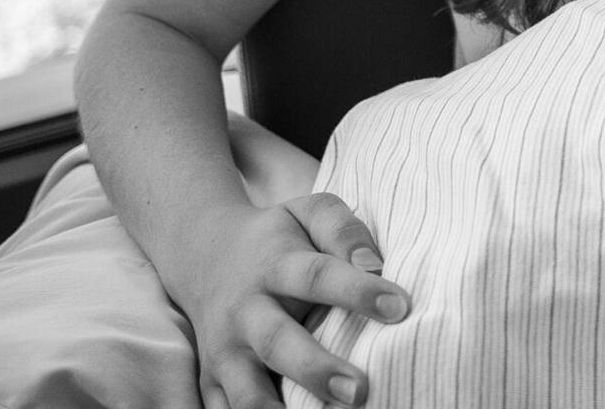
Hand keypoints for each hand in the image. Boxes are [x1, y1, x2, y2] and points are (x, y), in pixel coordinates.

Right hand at [169, 193, 410, 408]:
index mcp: (275, 266)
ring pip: (245, 392)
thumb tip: (375, 264)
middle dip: (316, 370)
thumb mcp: (308, 213)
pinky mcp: (212, 381)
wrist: (204, 255)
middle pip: (277, 343)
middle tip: (359, 391)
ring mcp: (224, 352)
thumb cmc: (278, 237)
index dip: (359, 292)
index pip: (319, 276)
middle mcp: (245, 312)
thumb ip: (343, 229)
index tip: (400, 307)